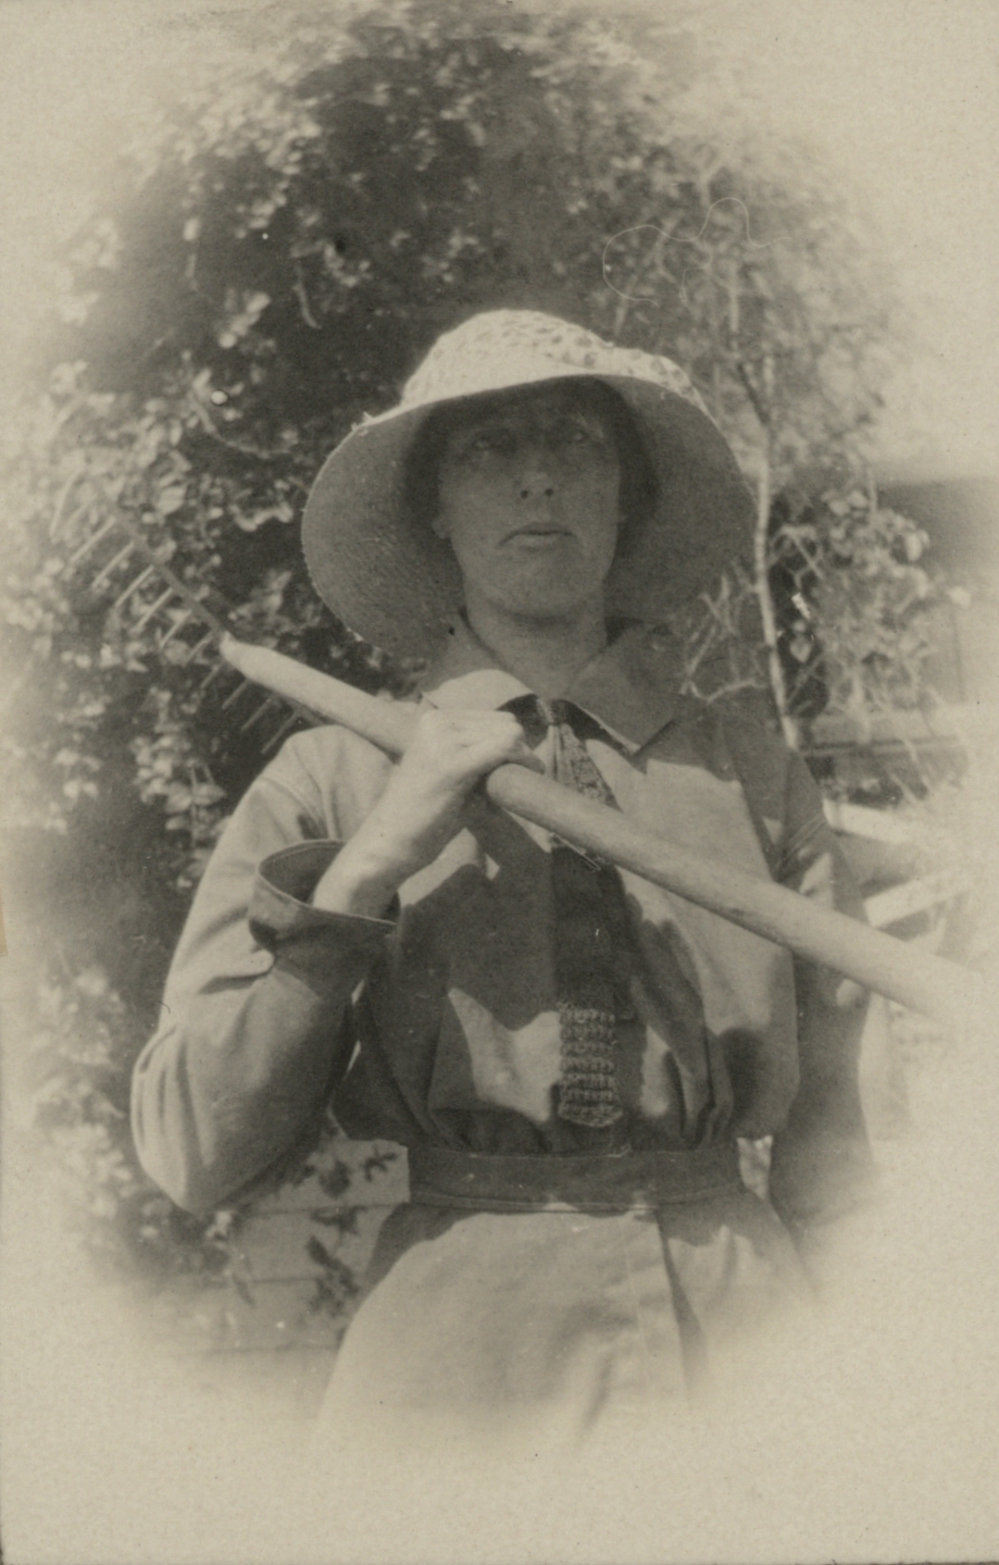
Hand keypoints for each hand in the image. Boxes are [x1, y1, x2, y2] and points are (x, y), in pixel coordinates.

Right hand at [313, 707, 542, 915]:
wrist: (389, 841)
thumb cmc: (422, 815)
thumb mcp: (447, 771)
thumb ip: (476, 754)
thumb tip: (521, 746)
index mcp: (433, 720)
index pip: (494, 718)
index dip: (514, 743)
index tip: (521, 768)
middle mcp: (437, 722)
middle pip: (506, 723)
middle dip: (520, 750)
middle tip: (519, 780)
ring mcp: (442, 740)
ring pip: (509, 734)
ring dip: (522, 759)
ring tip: (515, 785)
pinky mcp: (452, 765)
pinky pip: (504, 749)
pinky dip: (523, 762)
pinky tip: (528, 779)